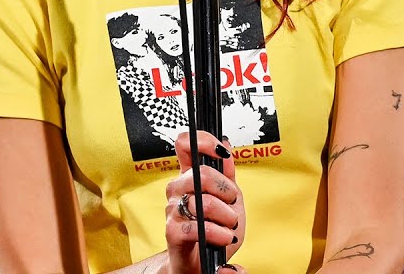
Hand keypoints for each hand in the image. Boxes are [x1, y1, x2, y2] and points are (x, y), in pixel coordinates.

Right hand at [162, 131, 245, 273]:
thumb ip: (228, 175)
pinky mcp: (173, 232)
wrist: (202, 265)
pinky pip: (198, 226)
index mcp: (189, 177)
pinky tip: (223, 237)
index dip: (202, 141)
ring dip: (226, 216)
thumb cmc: (214, 231)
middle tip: (231, 203)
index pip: (185, 145)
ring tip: (229, 225)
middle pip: (201, 174)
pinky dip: (218, 233)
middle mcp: (177, 189)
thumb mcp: (230, 201)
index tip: (220, 151)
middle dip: (226, 190)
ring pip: (203, 202)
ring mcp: (173, 210)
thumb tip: (227, 146)